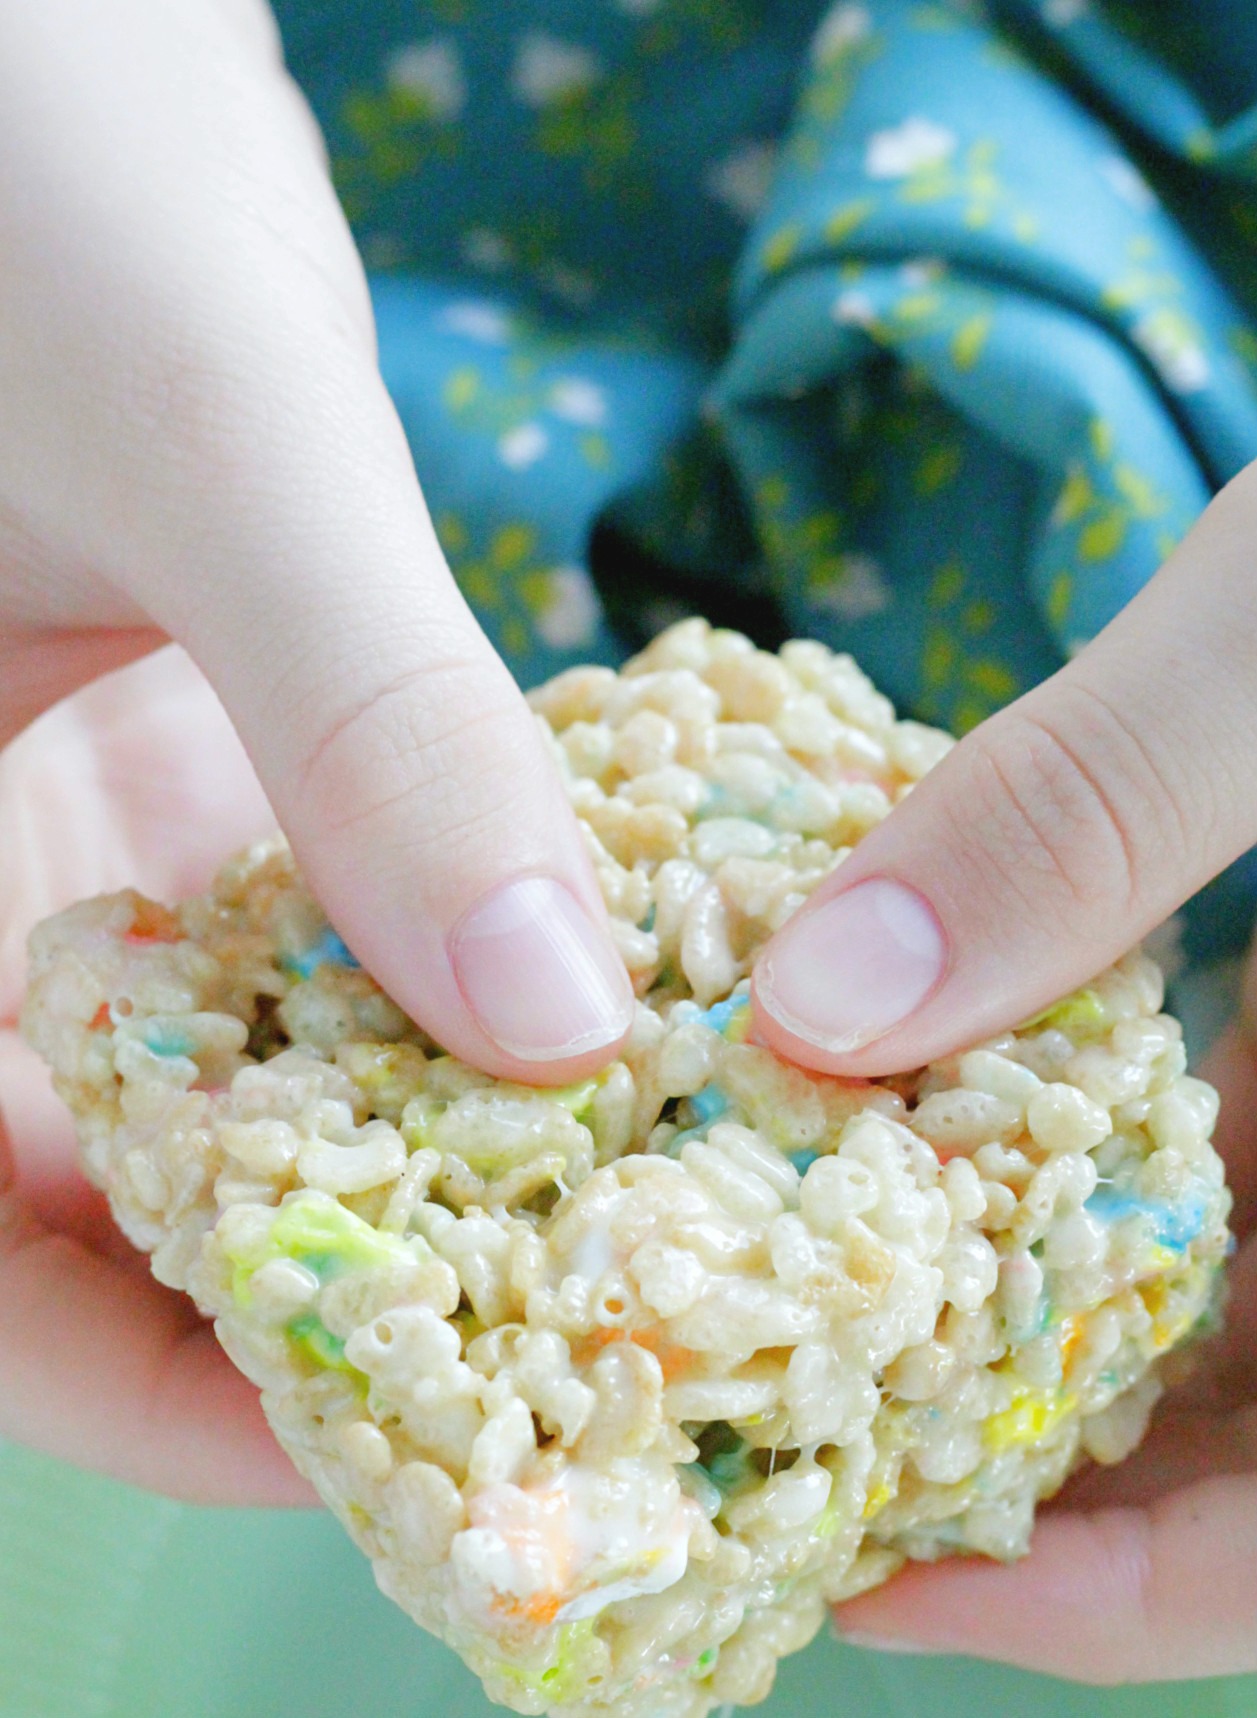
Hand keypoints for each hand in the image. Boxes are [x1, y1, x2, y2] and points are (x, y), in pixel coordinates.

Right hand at [0, 0, 629, 1500]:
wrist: (63, 41)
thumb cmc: (28, 166)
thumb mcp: (199, 437)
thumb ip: (365, 719)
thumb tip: (552, 1014)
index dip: (158, 1389)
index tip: (398, 1441)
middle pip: (148, 1200)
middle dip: (351, 1289)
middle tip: (587, 1349)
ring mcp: (112, 840)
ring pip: (269, 1068)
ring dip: (442, 1133)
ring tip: (650, 1202)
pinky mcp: (231, 761)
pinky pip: (350, 918)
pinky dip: (471, 966)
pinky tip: (621, 991)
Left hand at [751, 465, 1256, 1677]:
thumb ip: (1094, 816)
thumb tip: (819, 1000)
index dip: (1117, 1596)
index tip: (884, 1580)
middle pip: (1239, 1430)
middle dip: (1025, 1458)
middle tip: (775, 1432)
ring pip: (1199, 1296)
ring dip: (1006, 1305)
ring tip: (789, 1288)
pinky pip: (1182, 1158)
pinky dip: (1040, 1158)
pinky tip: (895, 1110)